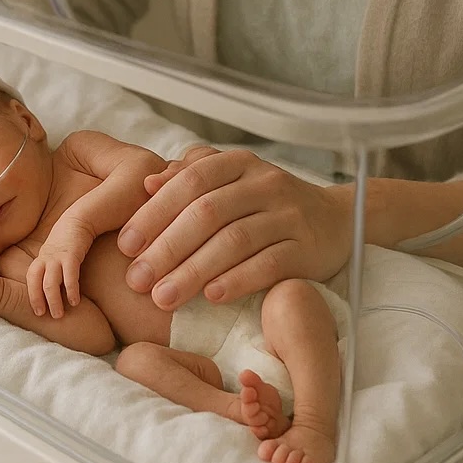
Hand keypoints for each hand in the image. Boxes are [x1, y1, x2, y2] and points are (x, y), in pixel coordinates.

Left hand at [26, 239, 84, 318]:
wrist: (79, 220)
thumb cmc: (66, 240)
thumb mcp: (52, 253)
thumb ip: (48, 268)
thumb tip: (48, 290)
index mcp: (41, 259)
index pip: (31, 279)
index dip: (32, 295)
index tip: (37, 311)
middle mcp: (46, 259)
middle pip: (37, 282)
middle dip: (40, 301)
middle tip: (45, 316)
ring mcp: (58, 257)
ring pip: (50, 282)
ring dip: (54, 300)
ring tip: (59, 315)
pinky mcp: (72, 255)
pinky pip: (69, 276)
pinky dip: (70, 290)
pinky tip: (75, 301)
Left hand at [116, 149, 354, 310]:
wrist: (337, 221)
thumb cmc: (268, 204)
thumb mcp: (231, 181)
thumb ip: (191, 177)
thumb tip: (147, 183)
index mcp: (239, 163)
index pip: (191, 182)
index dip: (155, 212)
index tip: (125, 245)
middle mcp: (265, 183)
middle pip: (208, 212)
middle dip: (167, 248)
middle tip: (136, 279)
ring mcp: (289, 214)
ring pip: (234, 240)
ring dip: (194, 271)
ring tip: (163, 298)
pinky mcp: (308, 248)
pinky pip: (269, 263)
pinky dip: (238, 280)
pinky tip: (211, 298)